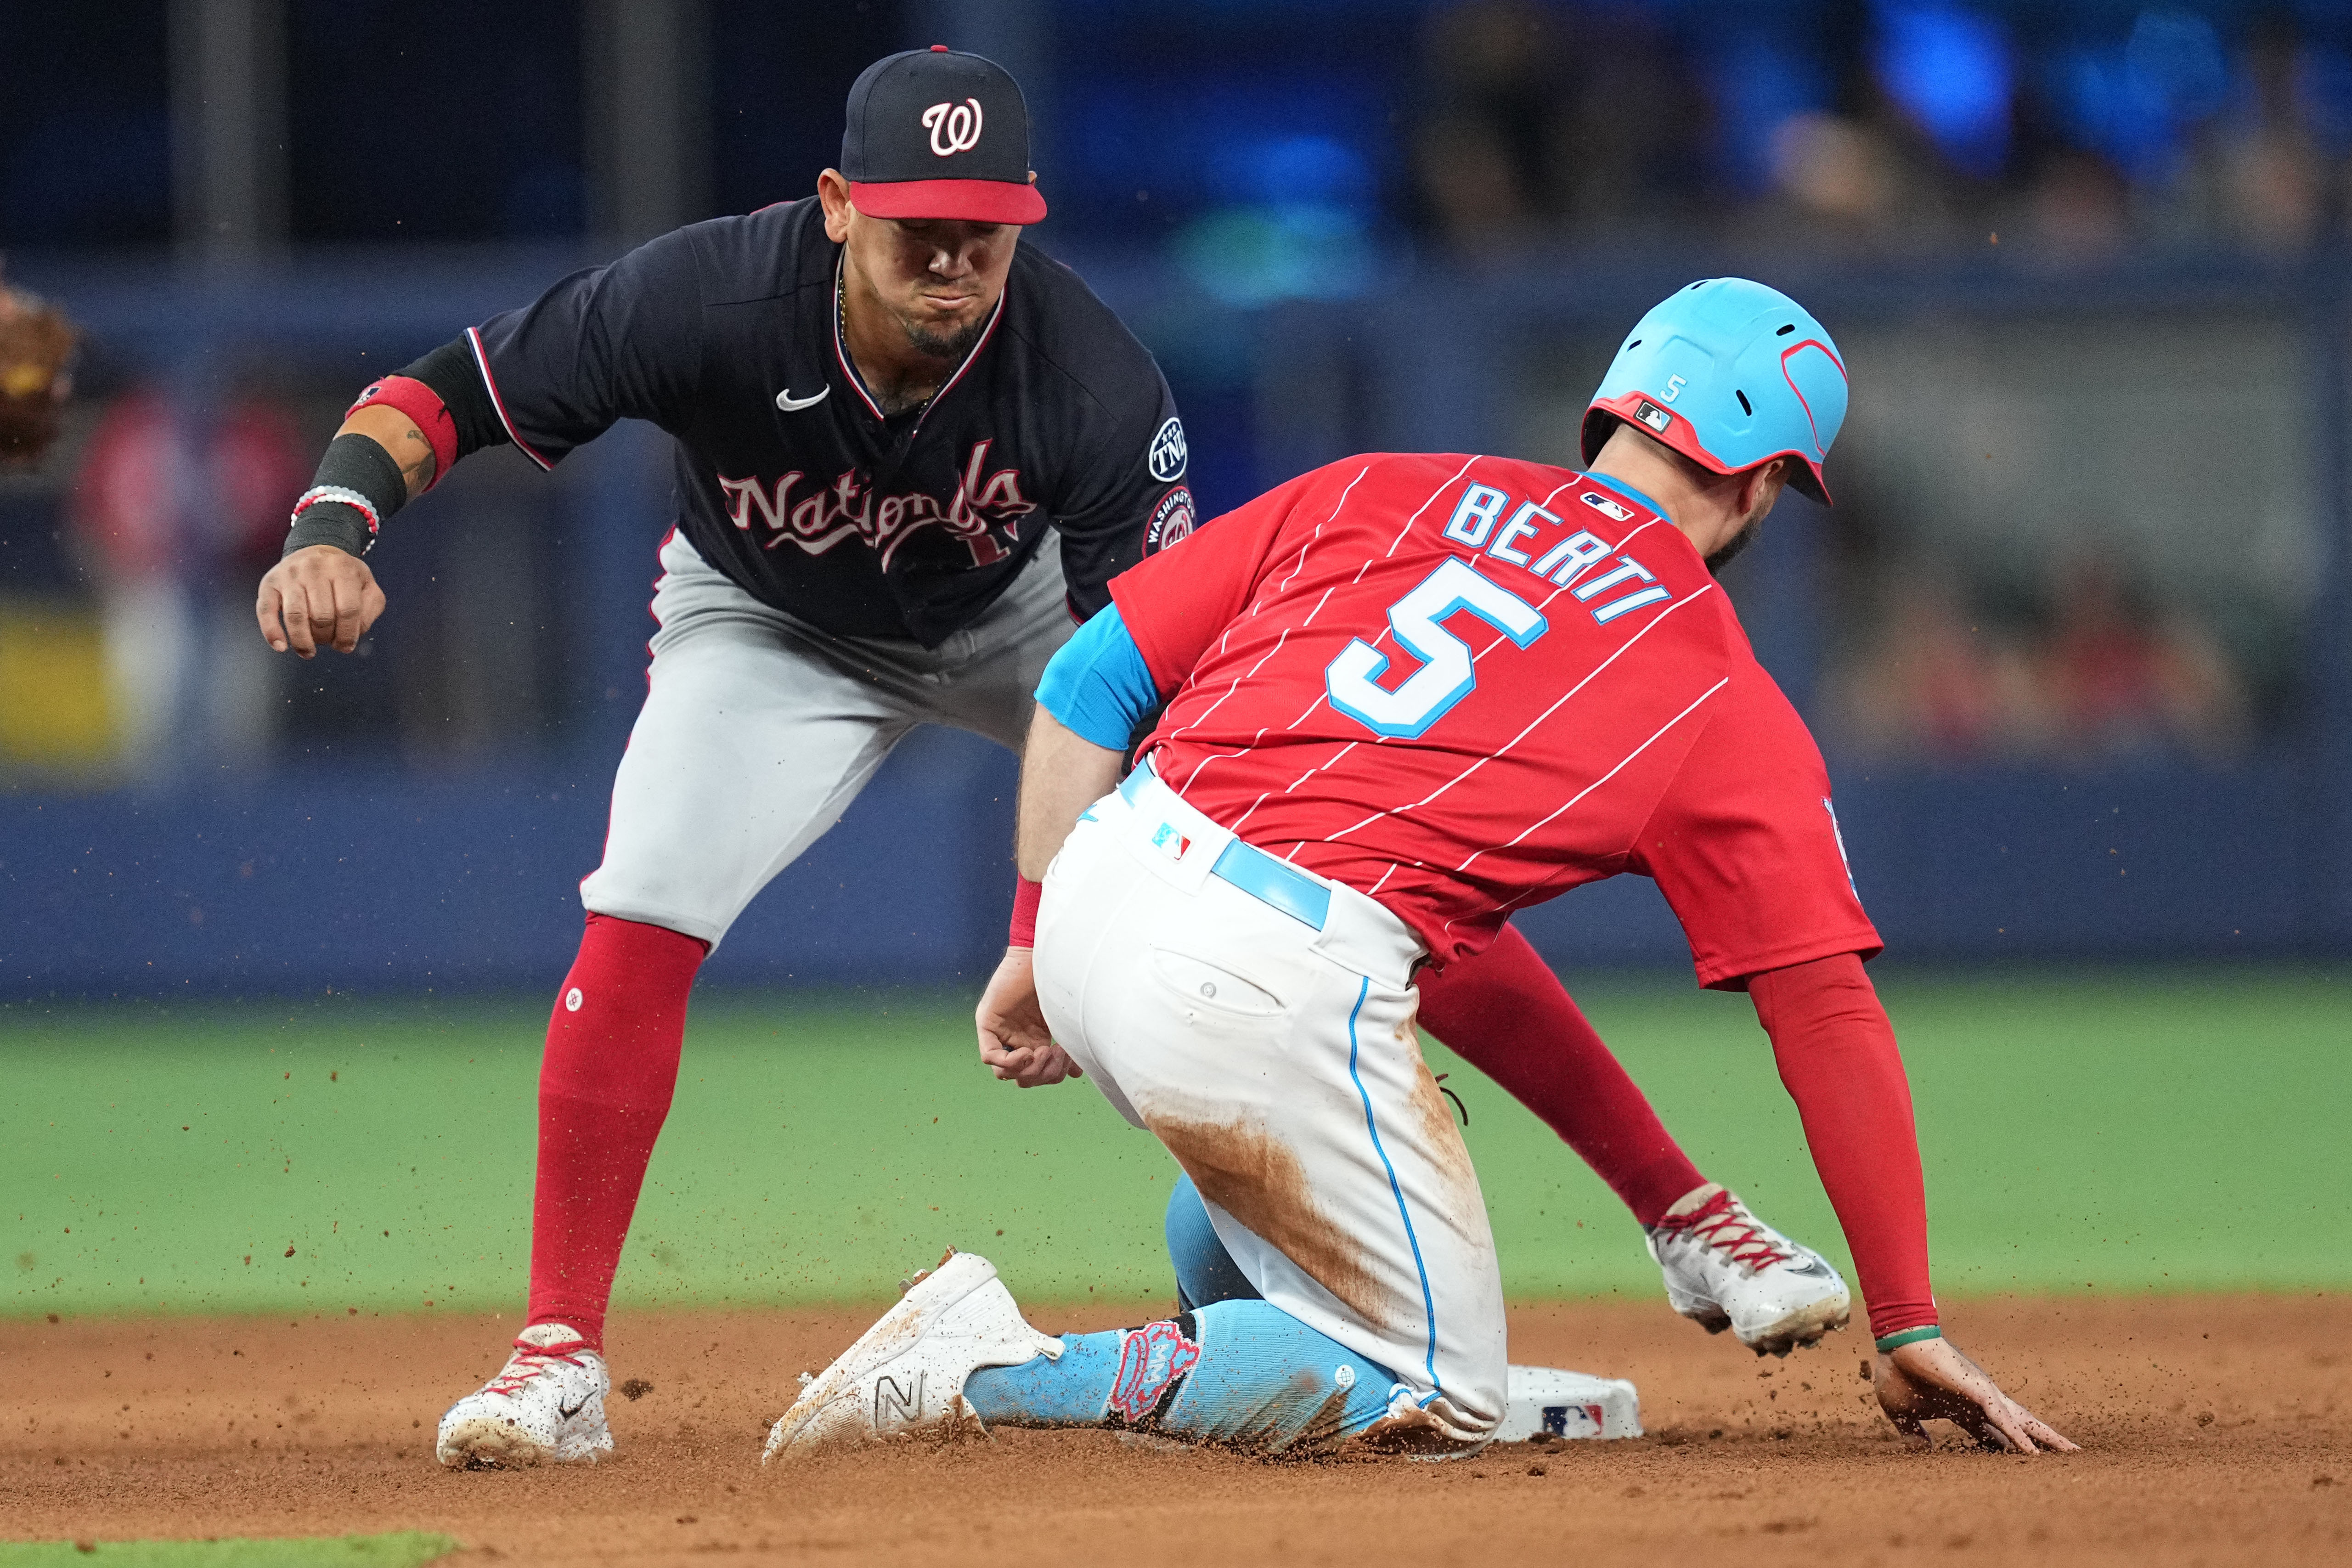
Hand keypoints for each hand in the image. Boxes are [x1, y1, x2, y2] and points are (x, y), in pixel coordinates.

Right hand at [256, 545, 384, 656]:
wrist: (315, 549)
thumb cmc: (343, 575)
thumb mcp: (367, 585)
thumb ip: (370, 608)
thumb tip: (355, 632)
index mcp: (342, 569)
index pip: (348, 610)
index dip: (348, 634)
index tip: (346, 647)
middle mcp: (313, 569)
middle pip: (322, 616)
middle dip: (326, 637)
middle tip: (328, 642)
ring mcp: (289, 575)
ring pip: (295, 616)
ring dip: (303, 641)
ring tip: (308, 652)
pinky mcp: (269, 583)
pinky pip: (266, 610)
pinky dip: (271, 631)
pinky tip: (280, 647)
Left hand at [976, 946, 1081, 1087]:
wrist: (1047, 954)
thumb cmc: (1060, 981)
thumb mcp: (1066, 1022)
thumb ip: (1069, 1048)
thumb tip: (1075, 1074)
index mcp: (1035, 1039)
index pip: (1037, 1075)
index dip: (1053, 1074)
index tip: (1068, 1059)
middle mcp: (1016, 1038)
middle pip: (1023, 1078)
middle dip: (1043, 1074)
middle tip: (1057, 1054)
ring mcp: (1001, 1031)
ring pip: (1005, 1072)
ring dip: (1029, 1069)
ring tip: (1044, 1051)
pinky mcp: (987, 1022)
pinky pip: (989, 1055)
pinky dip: (1009, 1062)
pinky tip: (1027, 1051)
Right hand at [1874, 1335, 2076, 1453]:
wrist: (1895, 1343)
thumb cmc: (1897, 1372)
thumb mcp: (1902, 1412)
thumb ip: (1913, 1433)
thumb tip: (1921, 1451)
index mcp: (1963, 1409)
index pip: (1994, 1434)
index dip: (2011, 1450)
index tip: (2028, 1465)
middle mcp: (1981, 1402)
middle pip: (2021, 1426)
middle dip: (2044, 1441)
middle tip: (2071, 1455)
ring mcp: (1984, 1396)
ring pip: (2023, 1422)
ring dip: (2047, 1438)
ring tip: (2072, 1453)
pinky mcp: (1979, 1391)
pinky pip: (2003, 1420)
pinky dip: (2018, 1438)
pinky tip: (2033, 1454)